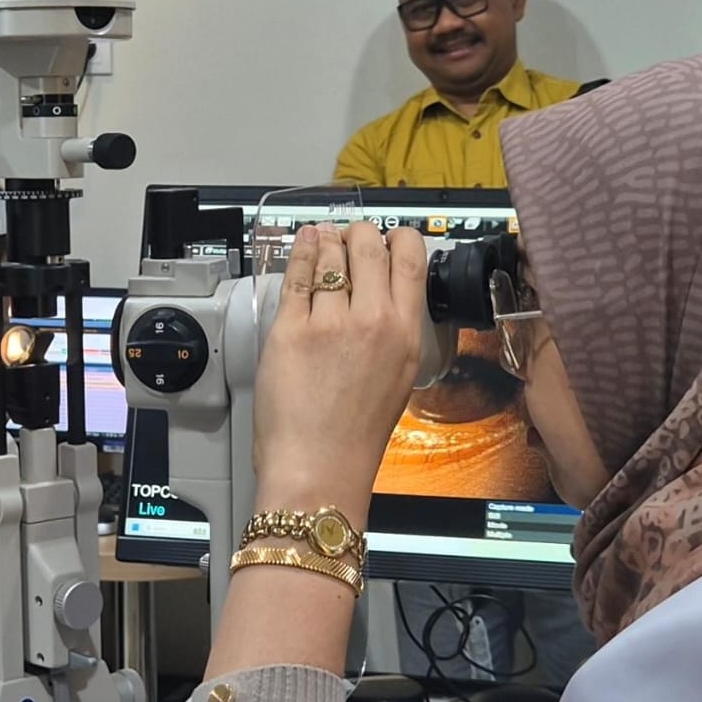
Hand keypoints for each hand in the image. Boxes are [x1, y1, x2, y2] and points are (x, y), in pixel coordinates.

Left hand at [253, 221, 425, 517]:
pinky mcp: (290, 330)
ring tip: (321, 240)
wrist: (319, 468)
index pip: (411, 258)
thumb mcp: (397, 376)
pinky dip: (299, 254)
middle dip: (357, 234)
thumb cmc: (356, 434)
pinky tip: (302, 246)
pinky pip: (296, 276)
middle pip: (368, 246)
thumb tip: (382, 293)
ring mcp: (330, 323)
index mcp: (406, 333)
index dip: (397, 238)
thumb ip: (393, 331)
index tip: (386, 238)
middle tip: (348, 238)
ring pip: (330, 255)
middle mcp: (373, 321)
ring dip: (326, 242)